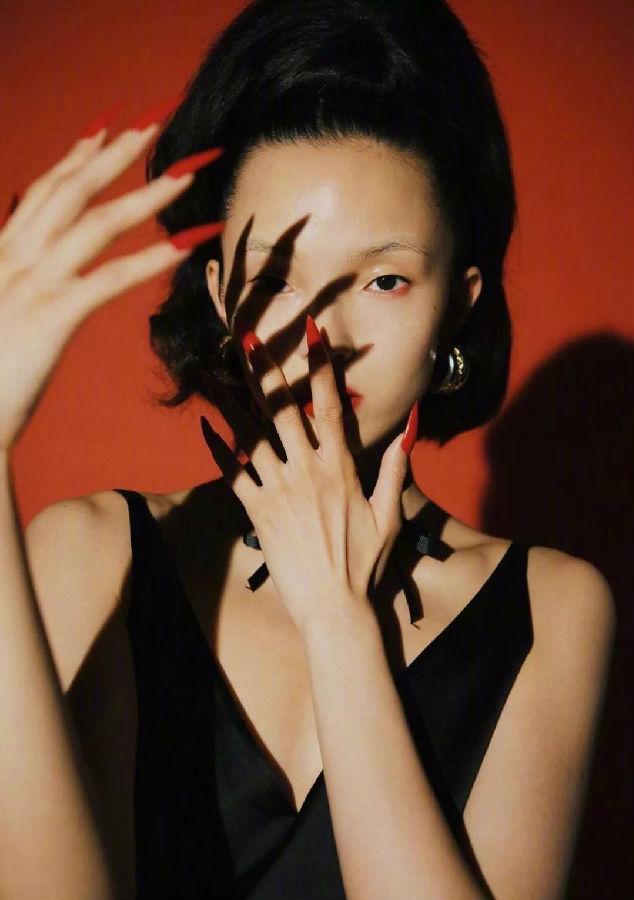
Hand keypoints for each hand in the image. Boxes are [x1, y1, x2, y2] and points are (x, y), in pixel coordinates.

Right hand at [0, 100, 223, 453]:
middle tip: (157, 122)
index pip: (41, 192)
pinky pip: (111, 278)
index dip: (76, 156)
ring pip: (97, 223)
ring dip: (147, 194)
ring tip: (189, 172)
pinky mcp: (52, 316)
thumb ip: (14, 282)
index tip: (107, 128)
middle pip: (72, 190)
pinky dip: (152, 258)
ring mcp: (31, 283)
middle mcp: (12, 257)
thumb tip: (36, 270)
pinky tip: (186, 244)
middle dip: (116, 152)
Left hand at [200, 314, 417, 634]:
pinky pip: (233, 475)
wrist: (334, 608)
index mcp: (340, 468)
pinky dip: (217, 450)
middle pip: (282, 410)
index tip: (311, 334)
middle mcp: (307, 472)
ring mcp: (279, 491)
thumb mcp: (389, 515)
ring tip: (213, 372)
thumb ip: (396, 468)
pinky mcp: (258, 513)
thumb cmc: (365, 564)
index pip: (329, 405)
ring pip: (250, 435)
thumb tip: (410, 427)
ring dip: (231, 401)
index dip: (319, 366)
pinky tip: (204, 427)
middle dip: (264, 370)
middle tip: (247, 337)